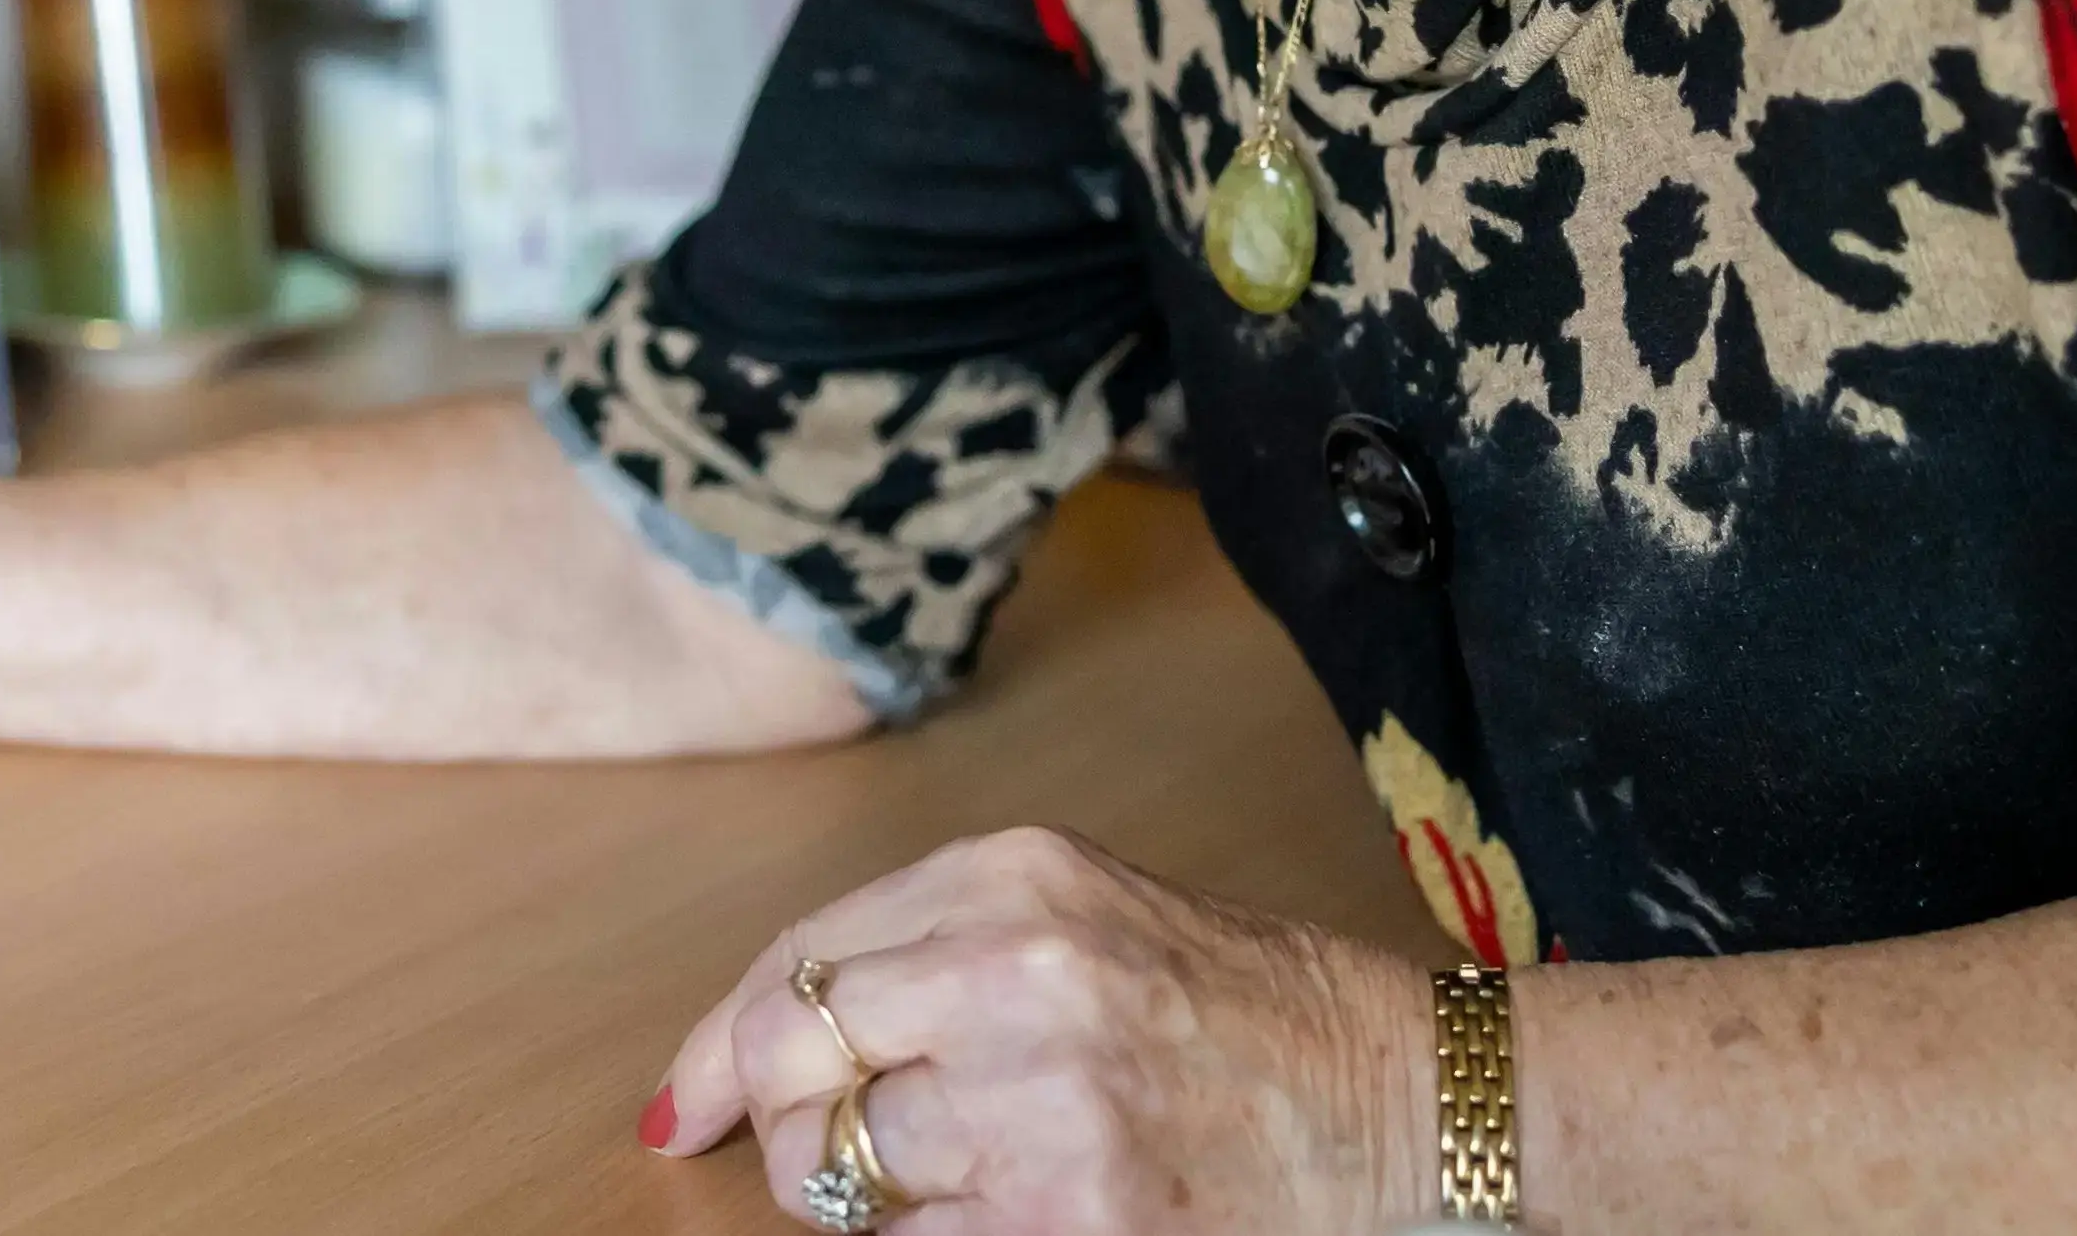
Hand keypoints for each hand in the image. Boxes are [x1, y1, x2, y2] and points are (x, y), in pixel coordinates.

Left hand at [654, 827, 1424, 1231]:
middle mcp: (1014, 970)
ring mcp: (1041, 1099)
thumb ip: (929, 949)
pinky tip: (999, 1216)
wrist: (1392, 1097)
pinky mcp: (1072, 1215)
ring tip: (952, 1181)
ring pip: (840, 1170)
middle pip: (791, 1060)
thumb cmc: (1236, 1010)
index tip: (684, 1106)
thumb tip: (747, 1048)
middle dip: (784, 1122)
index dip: (717, 1044)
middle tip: (829, 1151)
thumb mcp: (1080, 915)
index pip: (798, 959)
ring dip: (861, 1197)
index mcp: (1014, 875)